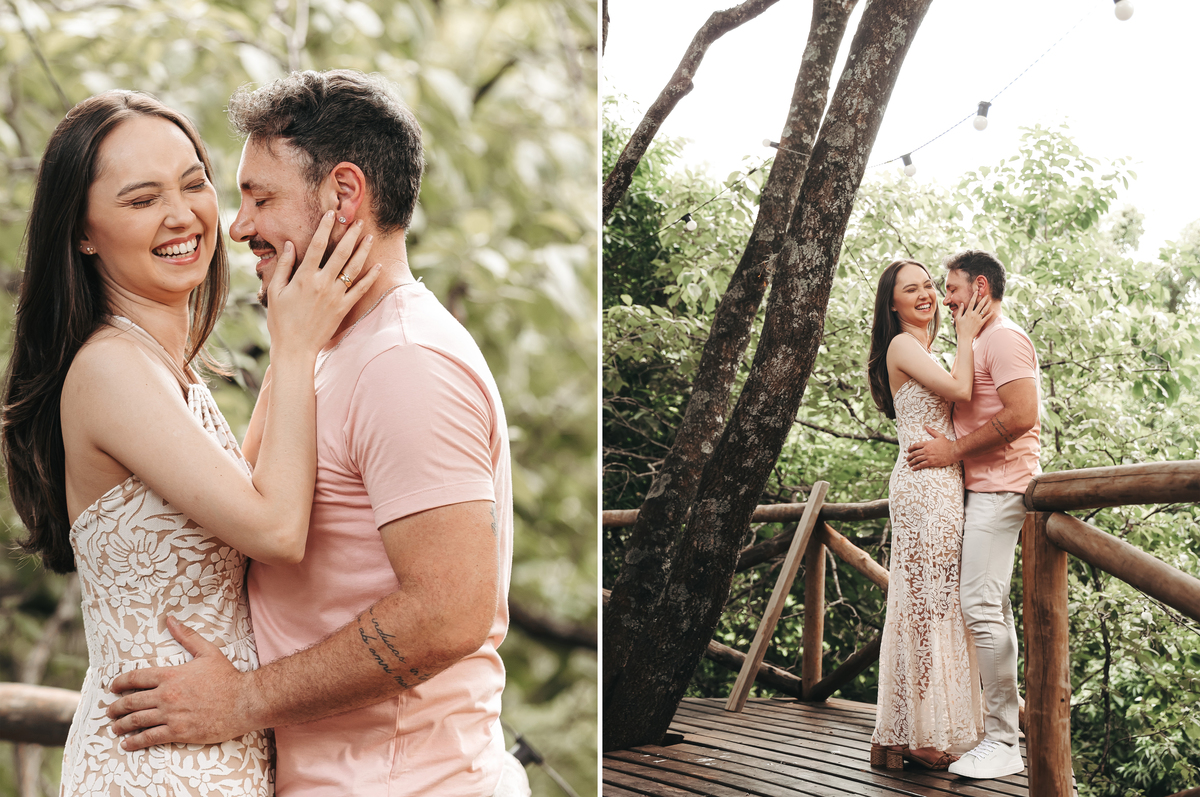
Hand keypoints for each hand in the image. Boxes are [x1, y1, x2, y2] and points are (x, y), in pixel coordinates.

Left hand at [107, 616, 262, 749]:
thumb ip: (187, 636)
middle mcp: (166, 695)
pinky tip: (127, 744)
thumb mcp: (208, 652)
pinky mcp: (178, 731)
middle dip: (115, 707)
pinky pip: (149, 737)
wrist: (245, 701)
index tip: (112, 687)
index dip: (119, 682)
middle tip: (109, 712)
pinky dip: (135, 741)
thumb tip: (170, 620)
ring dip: (121, 725)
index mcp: (171, 675)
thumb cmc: (227, 677)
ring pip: (137, 721)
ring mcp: (171, 715)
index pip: (135, 677)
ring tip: (115, 728)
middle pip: (131, 702)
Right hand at [266, 211, 382, 356]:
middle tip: (359, 221)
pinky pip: (360, 289)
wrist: (295, 347)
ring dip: (363, 251)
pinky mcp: (343, 308)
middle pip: (341, 253)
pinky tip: (378, 265)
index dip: (326, 227)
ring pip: (353, 268)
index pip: (317, 245)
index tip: (332, 214)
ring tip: (370, 237)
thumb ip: (284, 266)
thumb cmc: (281, 320)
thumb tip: (290, 244)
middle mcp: (322, 283)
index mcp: (304, 277)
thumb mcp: (275, 290)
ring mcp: (335, 296)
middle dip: (351, 235)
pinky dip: (370, 277)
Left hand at [906, 426, 958, 469]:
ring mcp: (928, 456)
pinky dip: (916, 467)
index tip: (908, 451)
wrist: (954, 451)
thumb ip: (932, 431)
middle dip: (909, 456)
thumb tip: (926, 426)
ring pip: (917, 459)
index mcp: (927, 443)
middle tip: (907, 459)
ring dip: (911, 462)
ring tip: (909, 464)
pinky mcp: (931, 462)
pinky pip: (921, 465)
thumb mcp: (939, 436)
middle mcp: (926, 450)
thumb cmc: (948, 444)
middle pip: (914, 453)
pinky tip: (913, 468)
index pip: (915, 445)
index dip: (910, 448)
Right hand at [953, 288, 993, 339]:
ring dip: (987, 305)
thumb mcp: (958, 318)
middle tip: (986, 295)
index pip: (972, 302)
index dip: (974, 296)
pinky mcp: (981, 323)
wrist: (965, 337)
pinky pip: (986, 317)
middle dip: (983, 299)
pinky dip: (990, 314)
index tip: (977, 292)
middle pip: (980, 305)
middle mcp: (974, 315)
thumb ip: (960, 310)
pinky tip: (992, 311)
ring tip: (990, 301)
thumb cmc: (960, 328)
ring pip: (984, 310)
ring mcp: (978, 319)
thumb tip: (962, 304)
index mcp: (968, 313)